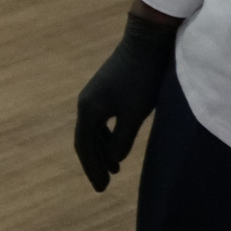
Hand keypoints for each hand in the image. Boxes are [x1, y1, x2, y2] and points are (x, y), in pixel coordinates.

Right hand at [74, 3, 179, 191]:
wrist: (145, 42)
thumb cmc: (142, 79)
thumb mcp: (135, 113)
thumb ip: (122, 139)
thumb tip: (113, 158)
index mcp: (89, 110)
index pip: (85, 147)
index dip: (92, 169)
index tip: (101, 188)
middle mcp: (85, 104)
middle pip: (85, 140)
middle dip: (94, 163)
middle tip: (103, 184)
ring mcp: (93, 95)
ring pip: (93, 131)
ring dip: (101, 151)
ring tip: (114, 168)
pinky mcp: (104, 90)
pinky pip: (100, 121)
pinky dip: (106, 136)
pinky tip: (117, 143)